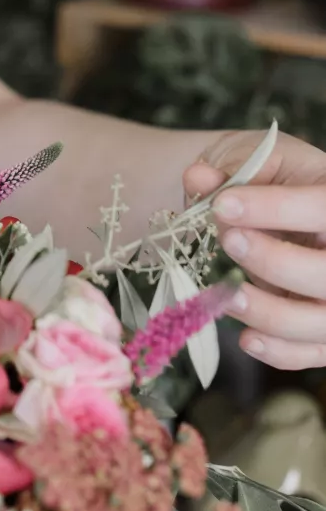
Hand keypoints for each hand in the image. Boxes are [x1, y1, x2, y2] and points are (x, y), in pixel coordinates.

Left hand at [185, 130, 325, 368]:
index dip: (277, 209)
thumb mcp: (248, 158)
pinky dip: (280, 351)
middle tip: (229, 242)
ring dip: (271, 312)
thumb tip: (198, 180)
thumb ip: (228, 171)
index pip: (324, 208)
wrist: (255, 200)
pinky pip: (312, 352)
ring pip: (321, 321)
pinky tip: (246, 337)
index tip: (222, 204)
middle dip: (275, 261)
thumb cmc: (260, 176)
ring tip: (228, 295)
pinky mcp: (322, 331)